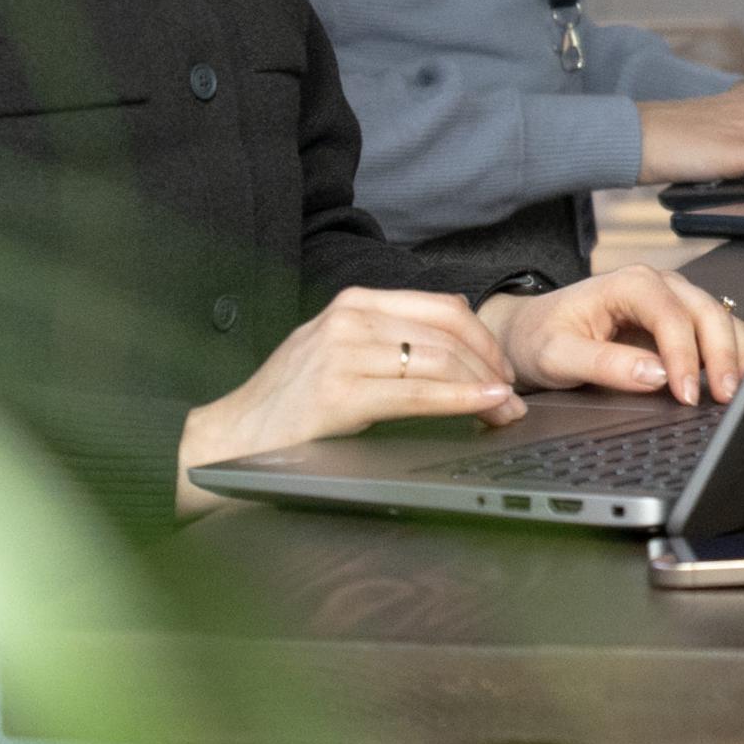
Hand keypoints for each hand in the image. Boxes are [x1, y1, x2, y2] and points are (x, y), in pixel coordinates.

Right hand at [177, 286, 528, 518]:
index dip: (485, 339)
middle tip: (515, 397)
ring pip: (440, 360)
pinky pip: (417, 394)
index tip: (504, 371)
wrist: (229, 440)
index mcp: (355, 303)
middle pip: (450, 331)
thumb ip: (390, 343)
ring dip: (485, 389)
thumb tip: (461, 356)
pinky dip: (462, 400)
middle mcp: (350, 318)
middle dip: (492, 365)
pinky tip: (484, 408)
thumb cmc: (288, 405)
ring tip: (506, 411)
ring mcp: (343, 353)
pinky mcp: (339, 393)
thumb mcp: (340, 355)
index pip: (443, 308)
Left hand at [481, 266, 743, 407]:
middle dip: (723, 356)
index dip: (686, 357)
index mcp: (630, 284)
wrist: (531, 332)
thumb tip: (655, 376)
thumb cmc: (541, 339)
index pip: (672, 316)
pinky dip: (742, 348)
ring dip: (738, 354)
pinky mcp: (684, 320)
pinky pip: (725, 327)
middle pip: (708, 313)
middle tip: (727, 399)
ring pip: (723, 319)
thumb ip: (605, 364)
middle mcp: (660, 285)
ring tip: (741, 392)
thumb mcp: (557, 355)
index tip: (688, 396)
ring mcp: (677, 300)